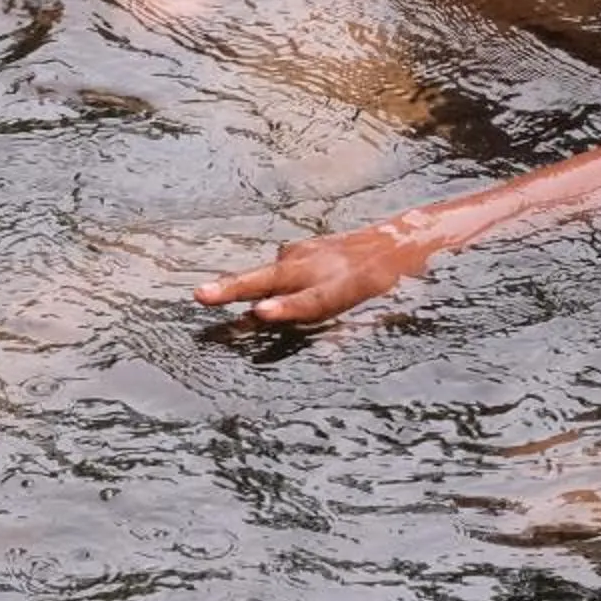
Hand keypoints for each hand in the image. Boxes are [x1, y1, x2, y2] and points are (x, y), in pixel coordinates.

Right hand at [195, 223, 423, 322]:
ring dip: (235, 286)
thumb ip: (351, 335)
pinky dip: (256, 286)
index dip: (286, 308)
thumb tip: (327, 358)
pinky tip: (236, 294)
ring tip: (204, 296)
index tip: (261, 311)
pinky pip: (274, 272)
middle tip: (201, 295)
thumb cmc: (392, 287)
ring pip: (267, 274)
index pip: (311, 301)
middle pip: (273, 278)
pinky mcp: (298, 250)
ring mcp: (306, 254)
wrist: (399, 241)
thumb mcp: (382, 315)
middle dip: (236, 287)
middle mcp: (320, 266)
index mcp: (344, 286)